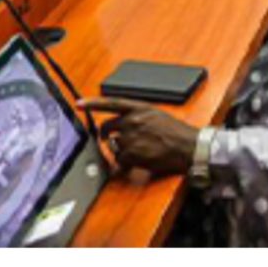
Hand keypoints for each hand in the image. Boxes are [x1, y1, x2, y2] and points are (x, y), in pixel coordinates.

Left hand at [78, 98, 197, 174]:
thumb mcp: (156, 115)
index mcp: (139, 108)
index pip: (111, 102)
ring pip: (113, 145)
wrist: (188, 146)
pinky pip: (119, 160)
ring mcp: (131, 137)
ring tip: (136, 152)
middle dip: (105, 135)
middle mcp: (133, 120)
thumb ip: (139, 117)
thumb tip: (125, 124)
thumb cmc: (176, 132)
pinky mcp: (132, 154)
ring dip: (120, 150)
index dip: (93, 103)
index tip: (79, 103)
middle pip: (106, 126)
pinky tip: (136, 162)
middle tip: (108, 140)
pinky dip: (125, 164)